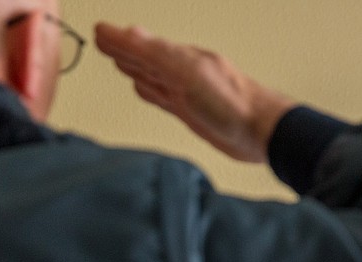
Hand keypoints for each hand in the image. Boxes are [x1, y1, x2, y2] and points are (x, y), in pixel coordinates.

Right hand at [94, 23, 296, 162]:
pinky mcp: (191, 113)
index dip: (118, 39)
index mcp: (179, 57)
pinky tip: (146, 89)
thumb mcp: (186, 72)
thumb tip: (125, 33)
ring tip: (119, 60)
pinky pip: (163, 98)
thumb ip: (154, 54)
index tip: (100, 30)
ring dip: (135, 67)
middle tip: (103, 40)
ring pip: (152, 76)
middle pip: (144, 57)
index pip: (141, 44)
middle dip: (123, 49)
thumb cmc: (230, 102)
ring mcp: (186, 93)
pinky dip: (150, 91)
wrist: (261, 131)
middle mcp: (181, 72)